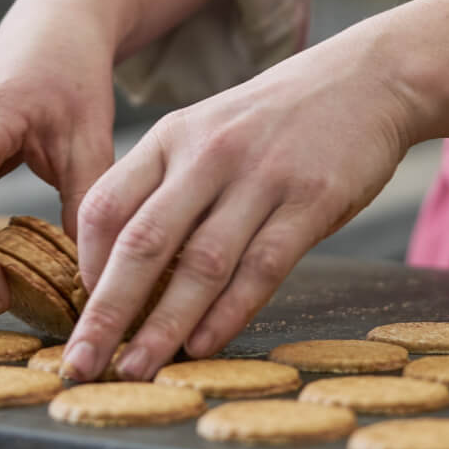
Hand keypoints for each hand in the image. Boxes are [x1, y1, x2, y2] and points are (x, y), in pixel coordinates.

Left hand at [58, 23, 416, 380]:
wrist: (368, 78)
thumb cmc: (278, 119)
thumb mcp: (209, 132)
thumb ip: (169, 186)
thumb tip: (126, 266)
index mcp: (171, 137)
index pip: (105, 205)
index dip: (86, 265)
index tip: (80, 311)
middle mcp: (207, 155)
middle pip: (141, 243)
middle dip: (106, 312)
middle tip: (81, 364)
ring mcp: (261, 178)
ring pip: (199, 265)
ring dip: (164, 326)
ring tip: (139, 370)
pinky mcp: (311, 201)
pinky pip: (262, 267)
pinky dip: (229, 313)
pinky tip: (204, 345)